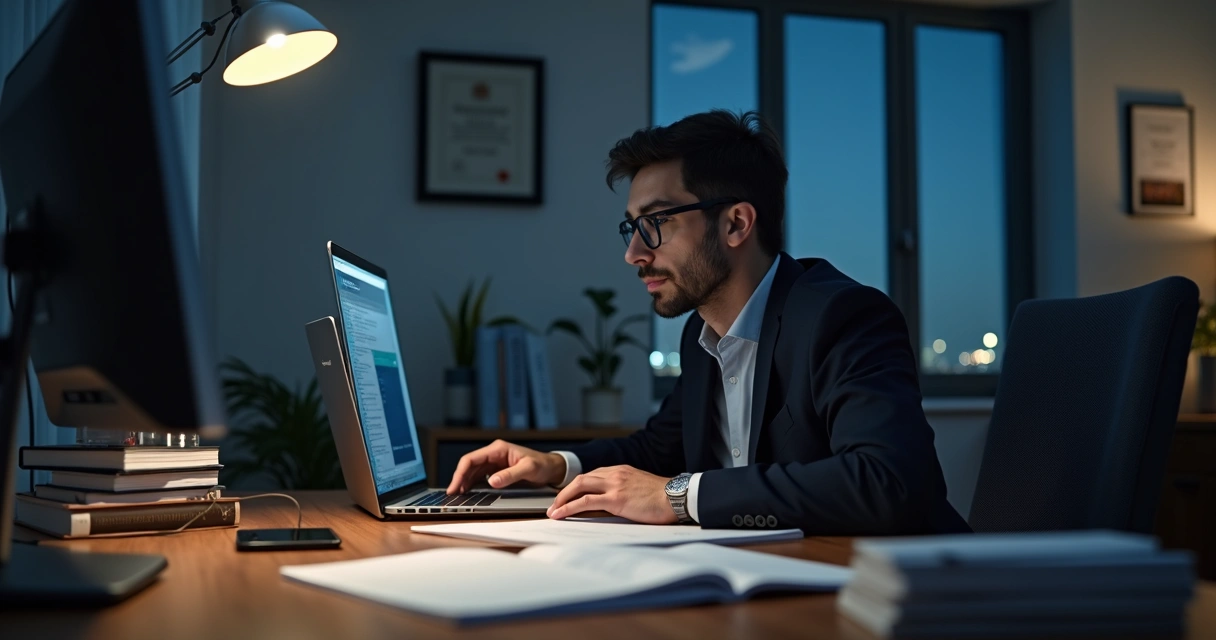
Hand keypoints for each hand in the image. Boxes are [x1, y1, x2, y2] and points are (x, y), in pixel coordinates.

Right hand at [446, 440, 566, 493]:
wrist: (551, 468)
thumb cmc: (541, 465)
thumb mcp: (528, 469)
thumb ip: (510, 475)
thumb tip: (492, 481)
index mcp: (497, 449)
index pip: (471, 459)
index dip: (460, 472)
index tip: (455, 486)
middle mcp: (493, 454)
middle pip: (469, 465)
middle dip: (459, 479)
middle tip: (452, 494)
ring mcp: (494, 462)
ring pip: (472, 471)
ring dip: (464, 482)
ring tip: (458, 495)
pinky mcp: (496, 470)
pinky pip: (479, 476)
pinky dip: (472, 484)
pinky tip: (468, 492)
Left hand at [547, 465, 676, 523]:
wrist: (677, 497)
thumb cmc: (665, 497)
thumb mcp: (641, 488)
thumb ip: (626, 491)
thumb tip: (617, 504)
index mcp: (621, 470)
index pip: (592, 475)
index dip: (578, 486)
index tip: (570, 496)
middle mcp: (615, 474)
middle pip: (581, 479)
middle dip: (565, 492)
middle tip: (555, 504)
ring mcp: (614, 485)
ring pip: (579, 487)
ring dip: (562, 499)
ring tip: (553, 511)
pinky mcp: (616, 499)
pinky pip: (585, 502)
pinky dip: (569, 507)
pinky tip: (560, 514)